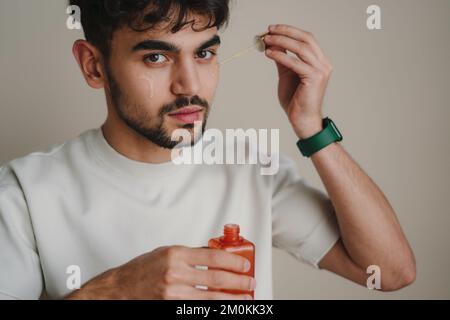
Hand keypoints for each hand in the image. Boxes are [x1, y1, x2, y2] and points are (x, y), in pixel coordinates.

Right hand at [65, 245, 254, 299]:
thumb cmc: (141, 269)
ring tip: (244, 298)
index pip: (213, 256)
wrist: (120, 288)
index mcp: (176, 255)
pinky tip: (223, 307)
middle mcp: (175, 273)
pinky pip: (198, 309)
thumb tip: (214, 255)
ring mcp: (173, 293)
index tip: (244, 264)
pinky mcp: (171, 307)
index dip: (233, 261)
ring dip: (231, 299)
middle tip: (249, 282)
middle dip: (238, 281)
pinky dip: (213, 308)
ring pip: (211, 298)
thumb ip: (190, 254)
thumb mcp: (166, 252)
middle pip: (216, 278)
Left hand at [264, 24, 332, 138]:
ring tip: (267, 40)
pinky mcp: (315, 78)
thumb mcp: (287, 74)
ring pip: (301, 48)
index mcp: (319, 61)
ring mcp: (321, 70)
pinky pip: (295, 63)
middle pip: (306, 39)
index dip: (290, 31)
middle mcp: (323, 63)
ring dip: (282, 42)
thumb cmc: (295, 100)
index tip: (273, 28)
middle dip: (286, 32)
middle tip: (269, 30)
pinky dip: (281, 56)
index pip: (306, 38)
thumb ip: (283, 59)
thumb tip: (273, 44)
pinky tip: (269, 54)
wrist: (302, 119)